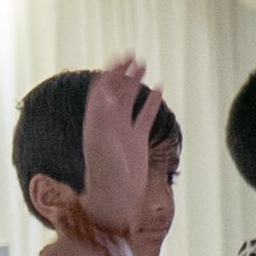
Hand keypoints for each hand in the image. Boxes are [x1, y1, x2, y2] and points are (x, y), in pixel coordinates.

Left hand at [78, 56, 162, 229]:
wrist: (115, 200)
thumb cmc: (106, 175)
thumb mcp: (102, 143)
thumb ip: (103, 117)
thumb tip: (104, 91)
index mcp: (96, 122)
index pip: (100, 90)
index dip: (109, 72)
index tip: (120, 56)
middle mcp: (107, 125)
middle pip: (114, 91)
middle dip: (122, 73)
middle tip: (133, 55)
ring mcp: (122, 133)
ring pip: (128, 102)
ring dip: (135, 83)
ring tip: (143, 65)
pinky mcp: (137, 142)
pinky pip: (144, 117)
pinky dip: (150, 103)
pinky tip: (158, 89)